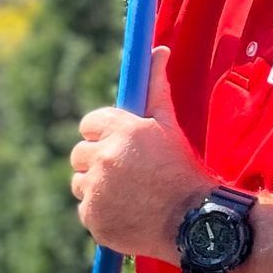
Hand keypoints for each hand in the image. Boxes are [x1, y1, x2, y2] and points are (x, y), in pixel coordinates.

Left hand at [69, 47, 210, 259]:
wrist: (193, 221)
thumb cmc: (182, 169)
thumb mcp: (169, 125)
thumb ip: (156, 87)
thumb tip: (158, 51)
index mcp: (121, 130)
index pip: (89, 124)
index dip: (103, 134)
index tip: (121, 145)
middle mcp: (104, 157)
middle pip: (79, 153)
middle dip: (97, 160)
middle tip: (126, 172)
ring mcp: (96, 189)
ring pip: (80, 182)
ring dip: (96, 186)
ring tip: (129, 193)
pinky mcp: (93, 217)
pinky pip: (86, 209)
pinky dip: (100, 211)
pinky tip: (127, 212)